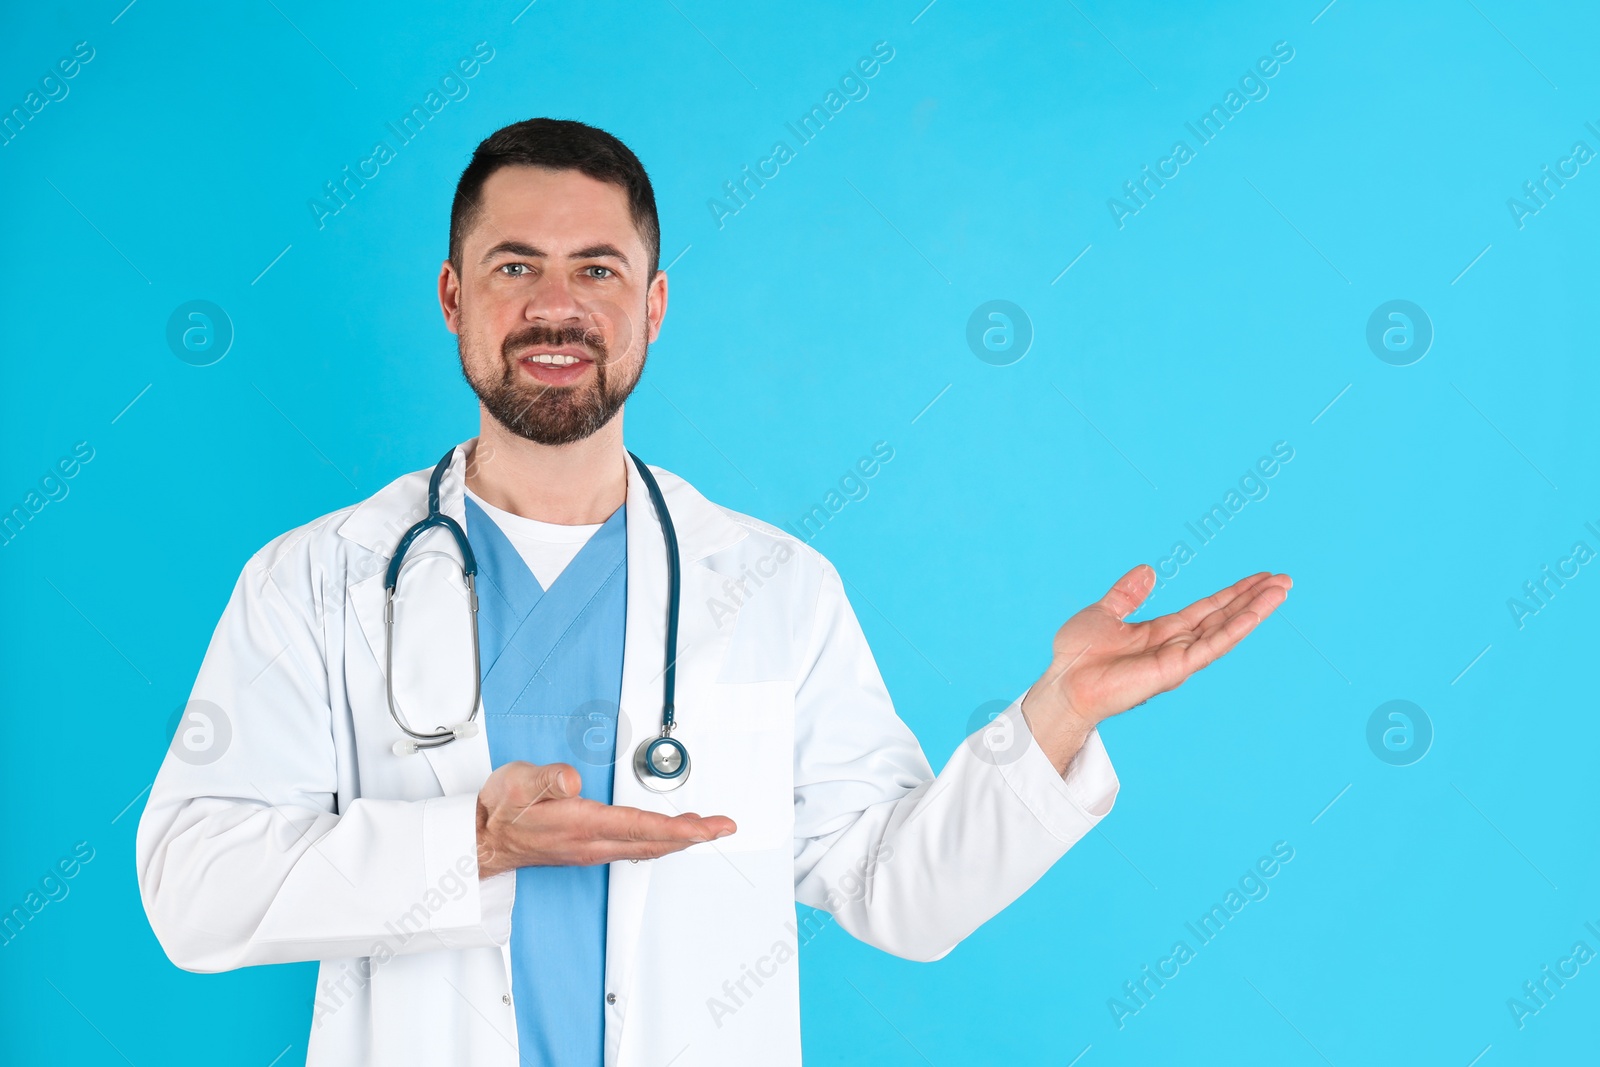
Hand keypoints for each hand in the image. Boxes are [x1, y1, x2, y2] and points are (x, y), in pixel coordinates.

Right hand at [475, 761, 735, 877]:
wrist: (482, 840)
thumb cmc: (501, 810)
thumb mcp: (518, 782)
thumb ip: (546, 779)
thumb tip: (572, 779)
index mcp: (582, 824)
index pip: (642, 827)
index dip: (681, 828)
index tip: (711, 826)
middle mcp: (592, 842)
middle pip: (654, 842)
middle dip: (694, 835)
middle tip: (724, 826)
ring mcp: (592, 849)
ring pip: (646, 848)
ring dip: (679, 839)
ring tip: (705, 829)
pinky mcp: (588, 849)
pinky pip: (634, 848)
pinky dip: (659, 841)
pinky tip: (666, 836)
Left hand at [1021, 566, 1290, 772]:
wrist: (1065, 682)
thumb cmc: (1077, 654)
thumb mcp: (1105, 613)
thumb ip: (1128, 594)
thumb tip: (1147, 569)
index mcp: (1162, 632)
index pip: (1208, 609)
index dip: (1233, 593)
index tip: (1260, 578)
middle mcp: (1177, 645)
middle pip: (1224, 617)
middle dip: (1254, 599)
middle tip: (1284, 580)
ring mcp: (1179, 658)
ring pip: (1226, 630)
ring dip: (1255, 610)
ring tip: (1282, 591)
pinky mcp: (1176, 669)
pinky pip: (1212, 646)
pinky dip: (1236, 628)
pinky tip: (1257, 613)